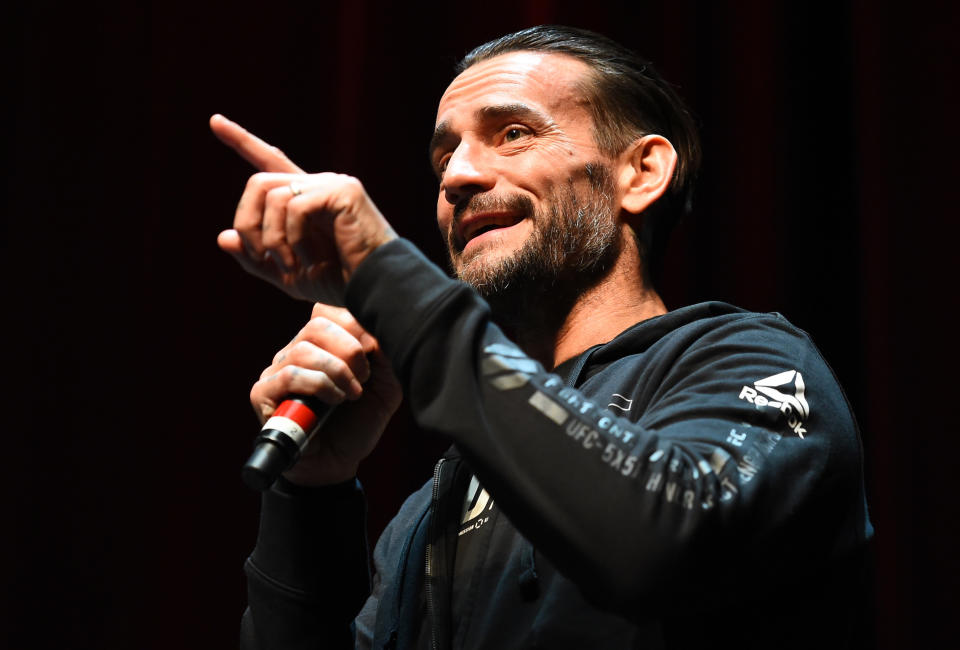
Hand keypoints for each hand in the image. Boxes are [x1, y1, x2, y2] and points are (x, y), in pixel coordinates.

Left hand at [211, 114, 396, 303]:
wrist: (373, 288)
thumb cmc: (338, 282)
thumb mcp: (287, 274)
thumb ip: (256, 258)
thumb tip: (223, 236)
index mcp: (305, 198)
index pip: (270, 161)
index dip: (242, 141)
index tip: (214, 121)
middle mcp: (318, 184)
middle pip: (258, 183)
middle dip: (248, 223)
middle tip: (260, 258)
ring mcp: (331, 184)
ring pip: (272, 195)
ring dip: (271, 238)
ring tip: (290, 264)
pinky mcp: (343, 192)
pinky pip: (296, 207)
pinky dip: (294, 238)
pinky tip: (310, 257)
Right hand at [250, 303, 401, 485]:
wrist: (338, 463)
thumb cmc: (359, 421)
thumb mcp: (385, 384)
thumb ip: (387, 354)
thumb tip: (381, 325)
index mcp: (321, 343)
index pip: (330, 311)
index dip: (356, 326)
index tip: (376, 354)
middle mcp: (295, 351)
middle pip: (317, 324)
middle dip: (350, 349)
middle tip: (364, 377)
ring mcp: (276, 371)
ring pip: (304, 349)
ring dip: (336, 371)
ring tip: (352, 395)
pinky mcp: (262, 394)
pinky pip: (288, 375)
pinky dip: (319, 386)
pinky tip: (335, 401)